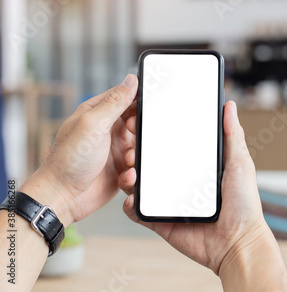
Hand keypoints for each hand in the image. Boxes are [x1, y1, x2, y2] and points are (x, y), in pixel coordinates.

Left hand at [19, 74, 137, 226]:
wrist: (64, 197)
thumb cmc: (70, 159)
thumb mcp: (94, 124)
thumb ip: (115, 102)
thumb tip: (131, 80)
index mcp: (97, 113)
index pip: (125, 97)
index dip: (137, 104)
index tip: (141, 115)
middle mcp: (107, 130)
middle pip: (137, 122)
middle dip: (140, 133)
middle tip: (132, 141)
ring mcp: (114, 150)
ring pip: (141, 146)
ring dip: (137, 155)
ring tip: (126, 163)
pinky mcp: (120, 169)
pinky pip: (138, 166)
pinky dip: (134, 173)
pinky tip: (124, 176)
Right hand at [120, 101, 271, 274]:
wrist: (238, 243)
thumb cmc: (244, 204)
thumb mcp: (240, 163)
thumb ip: (232, 135)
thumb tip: (230, 105)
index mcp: (196, 167)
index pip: (171, 146)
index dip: (156, 134)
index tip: (143, 121)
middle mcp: (180, 182)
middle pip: (151, 163)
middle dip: (137, 153)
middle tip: (132, 145)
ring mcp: (169, 202)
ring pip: (140, 185)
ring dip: (129, 176)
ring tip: (131, 170)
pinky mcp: (161, 222)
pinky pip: (138, 212)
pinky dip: (130, 205)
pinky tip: (132, 197)